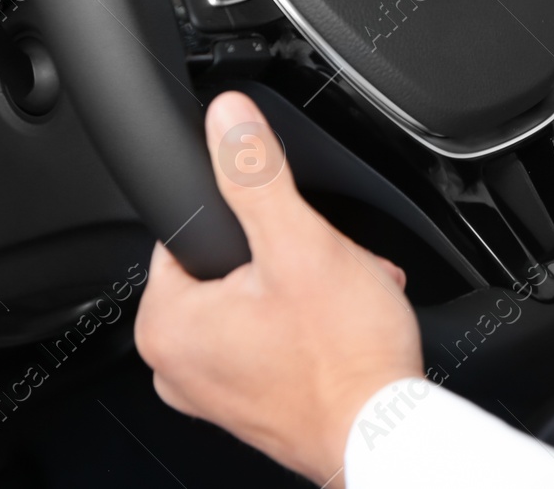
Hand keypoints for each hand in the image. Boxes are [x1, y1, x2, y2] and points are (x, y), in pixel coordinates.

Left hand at [134, 91, 422, 485]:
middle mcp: (175, 365)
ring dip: (308, 285)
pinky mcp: (248, 405)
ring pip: (257, 299)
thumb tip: (227, 117)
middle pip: (230, 264)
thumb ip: (256, 173)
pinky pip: (269, 339)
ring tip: (348, 293)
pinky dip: (308, 325)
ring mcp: (211, 390)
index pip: (190, 230)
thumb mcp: (301, 244)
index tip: (291, 235)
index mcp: (166, 324)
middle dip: (290, 254)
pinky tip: (345, 324)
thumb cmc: (344, 359)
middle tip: (329, 267)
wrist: (387, 436)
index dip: (250, 217)